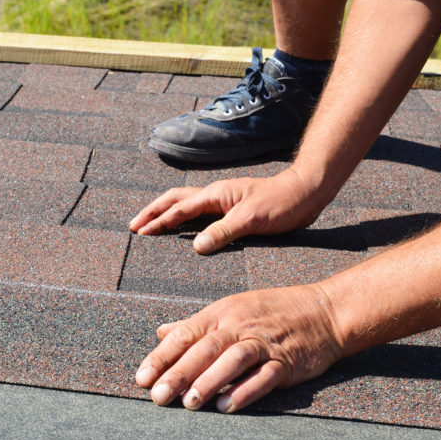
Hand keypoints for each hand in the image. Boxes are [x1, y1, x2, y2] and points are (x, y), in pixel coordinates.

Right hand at [128, 168, 329, 253]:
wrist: (306, 193)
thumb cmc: (282, 202)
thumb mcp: (252, 219)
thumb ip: (222, 232)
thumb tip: (195, 246)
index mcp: (216, 195)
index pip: (179, 209)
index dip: (158, 221)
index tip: (140, 232)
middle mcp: (215, 196)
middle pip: (174, 200)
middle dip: (152, 212)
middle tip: (134, 226)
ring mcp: (222, 202)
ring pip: (185, 205)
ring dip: (165, 214)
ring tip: (149, 225)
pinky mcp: (231, 211)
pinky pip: (199, 214)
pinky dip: (183, 220)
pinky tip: (181, 230)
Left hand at [135, 284, 343, 411]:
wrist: (325, 312)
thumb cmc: (272, 312)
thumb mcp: (231, 308)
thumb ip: (195, 324)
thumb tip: (161, 331)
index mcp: (222, 313)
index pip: (185, 334)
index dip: (161, 356)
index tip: (142, 378)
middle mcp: (240, 326)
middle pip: (205, 349)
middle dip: (179, 373)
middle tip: (158, 396)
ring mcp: (264, 344)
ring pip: (232, 361)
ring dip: (209, 382)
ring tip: (189, 404)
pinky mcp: (286, 362)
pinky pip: (263, 376)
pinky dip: (244, 391)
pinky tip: (226, 407)